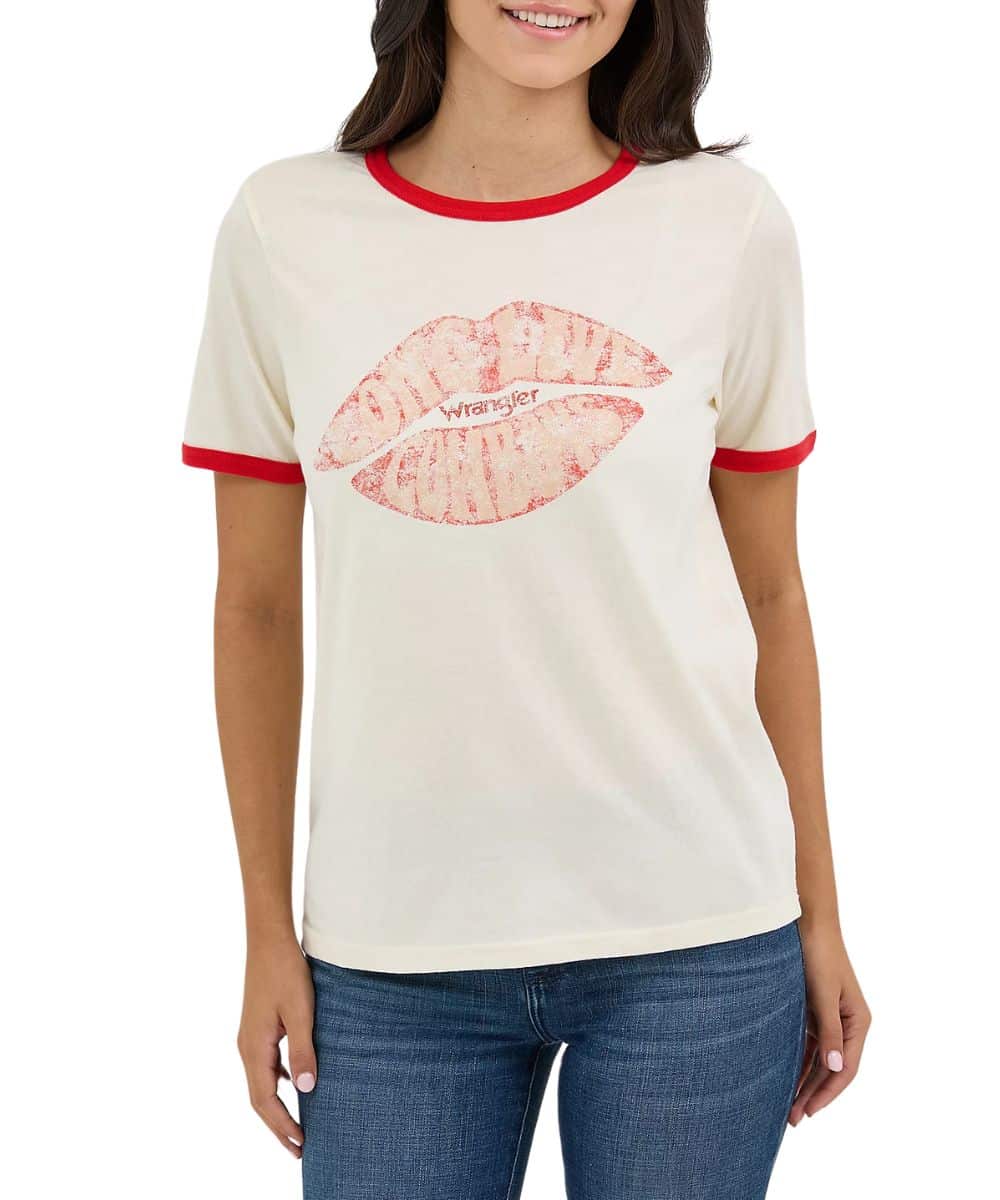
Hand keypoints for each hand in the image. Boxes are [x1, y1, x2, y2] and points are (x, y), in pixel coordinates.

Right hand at [237, 934, 316, 1157]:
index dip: (282, 1125)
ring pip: (261, 1082)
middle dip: (278, 1125)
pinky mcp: (258, 1027)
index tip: (300, 1145)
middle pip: (259, 1098)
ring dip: (277, 1106)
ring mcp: (250, 1037)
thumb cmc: (286, 971)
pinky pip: (265, 1065)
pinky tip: (294, 1081)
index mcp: (254, 1048)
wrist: (268, 939)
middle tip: (299, 1148)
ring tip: (297, 1125)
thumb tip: (306, 1089)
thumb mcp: (301, 1011)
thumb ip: (303, 1050)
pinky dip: (277, 1082)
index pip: (265, 1100)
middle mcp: (247, 1047)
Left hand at [789, 921, 870, 1125]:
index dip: (828, 1092)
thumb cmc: (818, 955)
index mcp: (857, 1021)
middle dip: (813, 1093)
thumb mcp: (823, 995)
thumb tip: (835, 1069)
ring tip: (786, 1105)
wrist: (807, 921)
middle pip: (831, 1068)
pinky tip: (784, 1076)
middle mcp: (847, 1022)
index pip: (846, 1068)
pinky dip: (798, 1060)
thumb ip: (829, 1031)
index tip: (809, 1111)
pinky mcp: (814, 1009)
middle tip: (792, 1118)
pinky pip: (808, 1043)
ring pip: (818, 1058)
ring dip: (804, 1080)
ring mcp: (830, 1017)